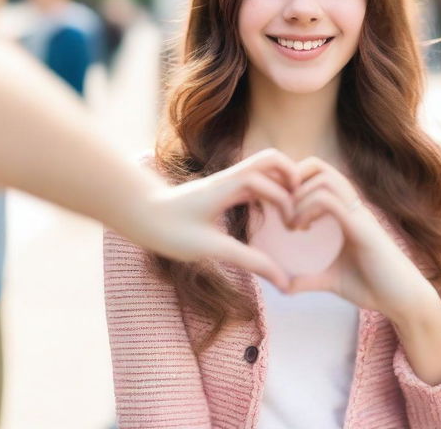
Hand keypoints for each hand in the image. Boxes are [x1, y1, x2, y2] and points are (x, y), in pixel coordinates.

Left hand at [126, 149, 299, 290]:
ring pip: (265, 166)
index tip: (292, 228)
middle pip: (272, 159)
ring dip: (283, 183)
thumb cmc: (169, 230)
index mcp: (226, 186)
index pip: (267, 180)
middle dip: (293, 178)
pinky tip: (274, 213)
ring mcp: (227, 178)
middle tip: (302, 207)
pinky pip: (255, 178)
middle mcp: (229, 176)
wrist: (138, 212)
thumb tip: (281, 280)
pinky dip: (271, 189)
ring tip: (293, 211)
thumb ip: (249, 260)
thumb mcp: (210, 249)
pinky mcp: (223, 185)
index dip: (286, 201)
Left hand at [288, 157, 437, 322]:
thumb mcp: (332, 280)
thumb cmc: (373, 286)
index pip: (319, 173)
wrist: (403, 301)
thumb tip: (283, 286)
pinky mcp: (361, 227)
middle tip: (282, 210)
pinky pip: (330, 201)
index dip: (294, 181)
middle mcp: (352, 204)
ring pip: (324, 178)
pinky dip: (307, 208)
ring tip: (291, 222)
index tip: (281, 207)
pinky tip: (301, 229)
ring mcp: (358, 213)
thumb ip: (308, 278)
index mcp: (346, 209)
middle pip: (319, 165)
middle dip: (292, 180)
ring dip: (299, 196)